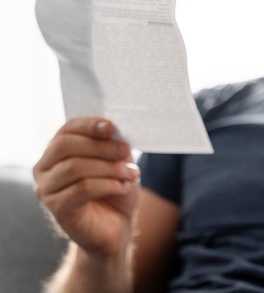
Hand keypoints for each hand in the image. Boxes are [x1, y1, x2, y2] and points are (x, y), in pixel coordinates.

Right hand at [33, 118, 140, 257]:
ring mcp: (47, 189)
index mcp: (57, 150)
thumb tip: (112, 128)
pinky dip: (109, 185)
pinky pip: (82, 189)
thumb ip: (112, 143)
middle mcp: (45, 168)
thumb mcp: (118, 161)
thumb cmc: (115, 189)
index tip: (111, 126)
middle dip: (99, 146)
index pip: (66, 130)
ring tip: (131, 173)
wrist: (116, 226)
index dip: (88, 125)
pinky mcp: (56, 208)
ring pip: (75, 167)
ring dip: (109, 168)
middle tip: (125, 151)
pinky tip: (124, 188)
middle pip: (65, 146)